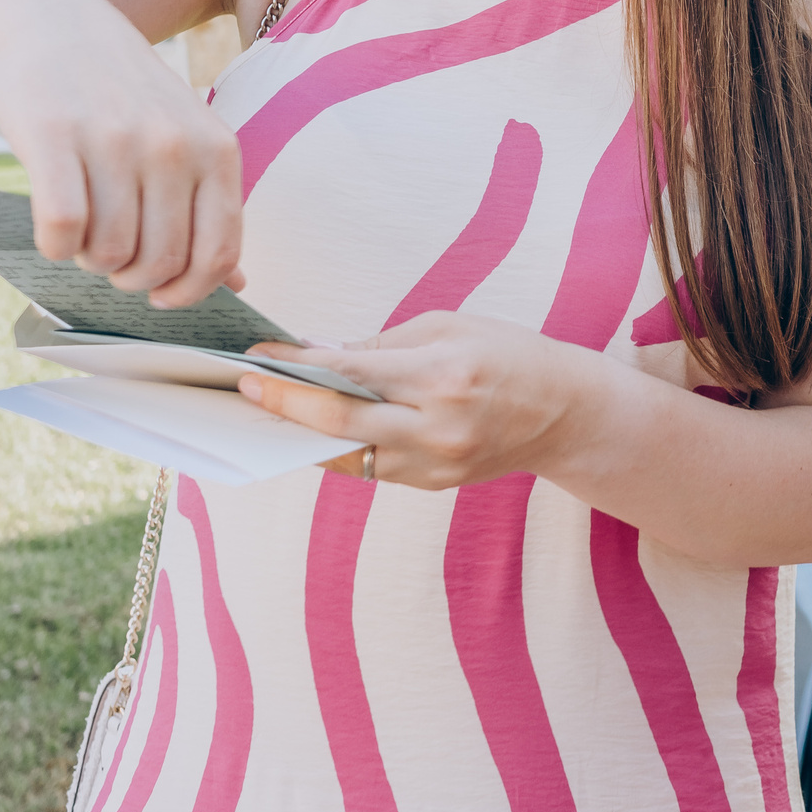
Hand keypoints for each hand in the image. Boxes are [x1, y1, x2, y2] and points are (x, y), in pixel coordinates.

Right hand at [0, 0, 243, 306]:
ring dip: (90, 260)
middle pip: (158, 262)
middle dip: (131, 278)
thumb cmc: (127, 98)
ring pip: (107, 252)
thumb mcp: (187, 140)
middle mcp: (173, 145)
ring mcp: (116, 139)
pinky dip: (54, 247)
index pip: (218, 254)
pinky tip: (54, 230)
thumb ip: (211, 209)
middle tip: (112, 258)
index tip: (161, 294)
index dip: (189, 292)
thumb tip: (240, 285)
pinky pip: (61, 230)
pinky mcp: (55, 137)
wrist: (58, 23)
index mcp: (217, 150)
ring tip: (86, 232)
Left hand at [239, 311, 604, 489]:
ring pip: (347, 455)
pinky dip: (340, 448)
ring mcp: (436, 464)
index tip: (257, 355)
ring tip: (269, 411)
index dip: (296, 366)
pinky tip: (316, 430)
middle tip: (244, 387)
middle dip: (284, 404)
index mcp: (444, 375)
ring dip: (303, 433)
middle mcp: (438, 426)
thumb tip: (319, 353)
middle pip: (338, 424)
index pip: (350, 373)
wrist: (566, 412)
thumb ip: (381, 344)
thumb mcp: (450, 326)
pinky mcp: (434, 485)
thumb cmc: (511, 354)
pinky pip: (370, 468)